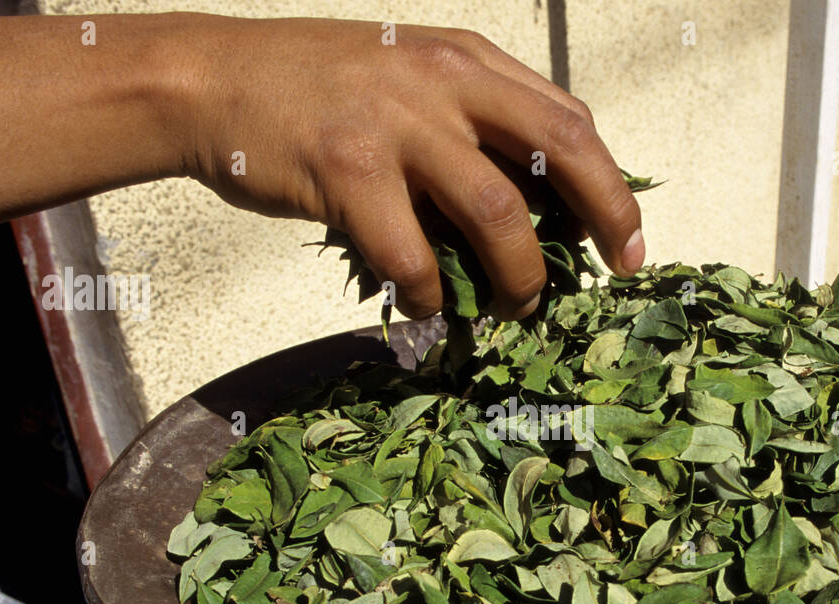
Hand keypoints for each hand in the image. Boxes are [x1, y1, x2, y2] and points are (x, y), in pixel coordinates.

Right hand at [177, 17, 644, 319]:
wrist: (211, 79)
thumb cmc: (311, 88)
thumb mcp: (406, 78)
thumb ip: (469, 123)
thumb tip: (533, 211)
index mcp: (467, 60)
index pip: (568, 120)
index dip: (611, 185)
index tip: (627, 240)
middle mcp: (444, 82)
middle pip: (560, 151)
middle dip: (606, 218)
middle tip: (612, 274)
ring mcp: (397, 124)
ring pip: (497, 215)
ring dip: (517, 276)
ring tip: (512, 309)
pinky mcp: (348, 172)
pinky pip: (412, 258)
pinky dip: (426, 297)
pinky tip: (421, 308)